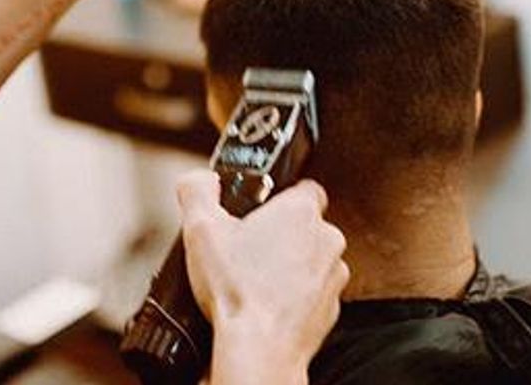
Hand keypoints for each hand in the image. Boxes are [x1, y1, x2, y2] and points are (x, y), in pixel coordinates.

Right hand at [177, 170, 347, 378]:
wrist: (260, 349)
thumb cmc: (238, 292)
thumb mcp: (200, 228)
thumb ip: (198, 191)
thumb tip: (200, 180)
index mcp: (301, 212)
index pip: (302, 186)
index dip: (277, 196)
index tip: (257, 210)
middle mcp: (326, 240)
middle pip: (304, 225)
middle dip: (278, 234)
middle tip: (247, 248)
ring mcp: (332, 277)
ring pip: (310, 260)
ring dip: (288, 266)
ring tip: (254, 279)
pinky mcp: (330, 309)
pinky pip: (312, 293)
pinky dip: (293, 296)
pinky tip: (264, 302)